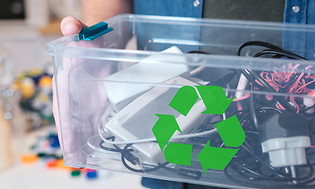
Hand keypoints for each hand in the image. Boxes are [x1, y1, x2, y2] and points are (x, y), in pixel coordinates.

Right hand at [53, 17, 109, 163]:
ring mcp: (84, 100)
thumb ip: (77, 30)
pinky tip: (98, 144)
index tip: (70, 145)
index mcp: (66, 82)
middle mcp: (73, 95)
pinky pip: (94, 120)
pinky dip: (94, 133)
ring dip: (83, 141)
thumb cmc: (89, 41)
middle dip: (74, 141)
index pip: (63, 108)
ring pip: (81, 124)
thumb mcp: (85, 34)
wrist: (100, 44)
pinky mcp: (96, 102)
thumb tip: (70, 24)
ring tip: (87, 159)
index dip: (66, 127)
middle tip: (79, 160)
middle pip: (71, 121)